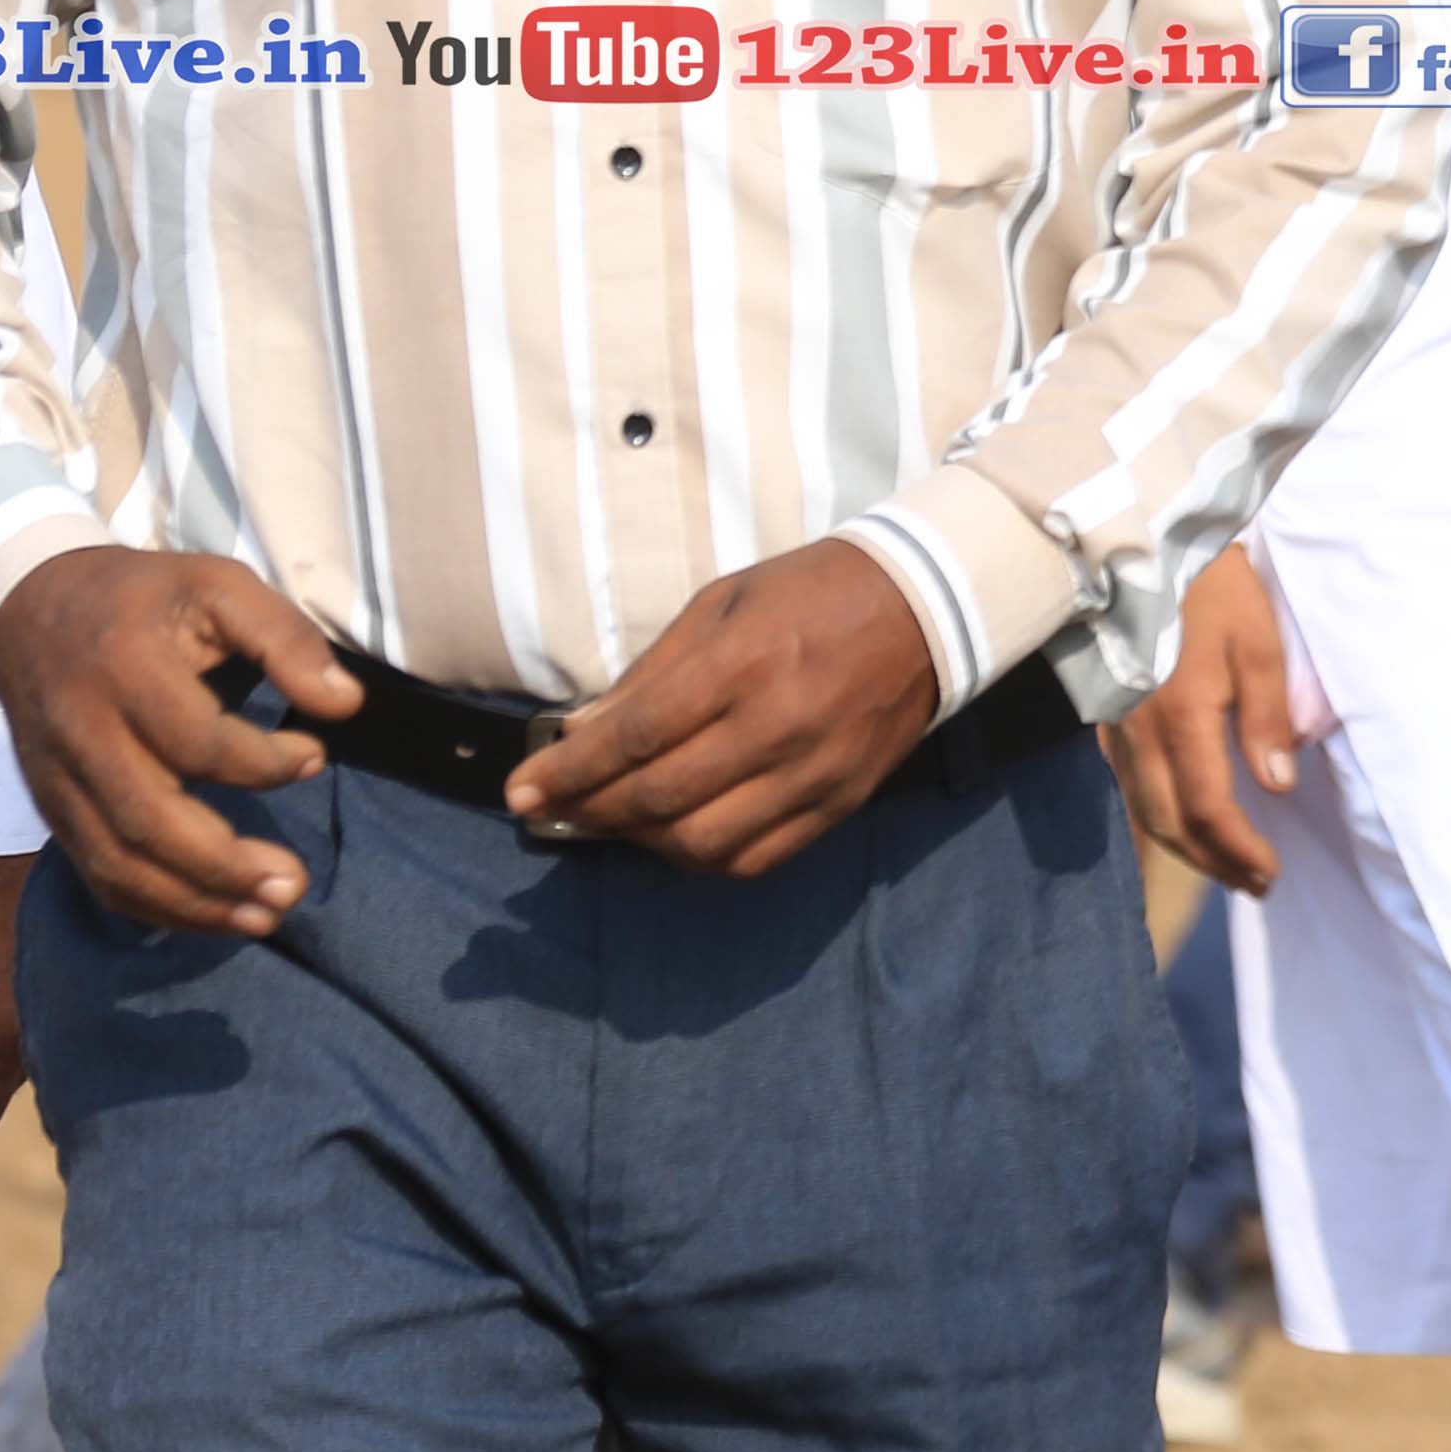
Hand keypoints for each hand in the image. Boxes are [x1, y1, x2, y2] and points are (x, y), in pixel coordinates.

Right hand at [0, 546, 359, 936]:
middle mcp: (81, 732)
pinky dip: (154, 906)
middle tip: (295, 885)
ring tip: (264, 917)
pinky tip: (213, 915)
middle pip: (147, 820)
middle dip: (224, 865)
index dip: (263, 762)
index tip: (315, 757)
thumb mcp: (219, 585)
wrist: (28, 610)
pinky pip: (97, 873)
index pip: (194, 740)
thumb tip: (347, 705)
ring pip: (117, 863)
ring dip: (193, 903)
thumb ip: (285, 638)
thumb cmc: (143, 597)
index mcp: (124, 665)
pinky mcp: (51, 810)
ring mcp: (57, 780)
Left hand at [502, 536, 943, 874]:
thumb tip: (582, 733)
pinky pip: (754, 859)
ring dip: (641, 840)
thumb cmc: (812, 592)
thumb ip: (651, 673)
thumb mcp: (723, 604)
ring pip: (701, 842)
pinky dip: (702, 858)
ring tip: (615, 819)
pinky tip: (677, 835)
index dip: (570, 771)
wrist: (927, 606)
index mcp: (744, 661)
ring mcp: (813, 773)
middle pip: (658, 796)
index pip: (636, 736)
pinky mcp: (840, 803)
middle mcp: (778, 725)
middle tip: (554, 809)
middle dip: (589, 810)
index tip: (522, 792)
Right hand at [1106, 541, 1300, 891]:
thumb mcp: (1257, 644)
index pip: (1209, 811)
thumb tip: (1276, 786)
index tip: (1270, 873)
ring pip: (1144, 811)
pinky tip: (1184, 817)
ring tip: (1226, 864)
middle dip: (1213, 863)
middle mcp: (1139, 738)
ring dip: (1185, 847)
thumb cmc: (1210, 588)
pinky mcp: (1109, 715)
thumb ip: (1268, 718)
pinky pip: (1129, 785)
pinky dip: (1160, 815)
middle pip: (1170, 825)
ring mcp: (1117, 729)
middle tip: (1253, 884)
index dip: (1239, 851)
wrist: (1142, 541)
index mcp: (1181, 723)